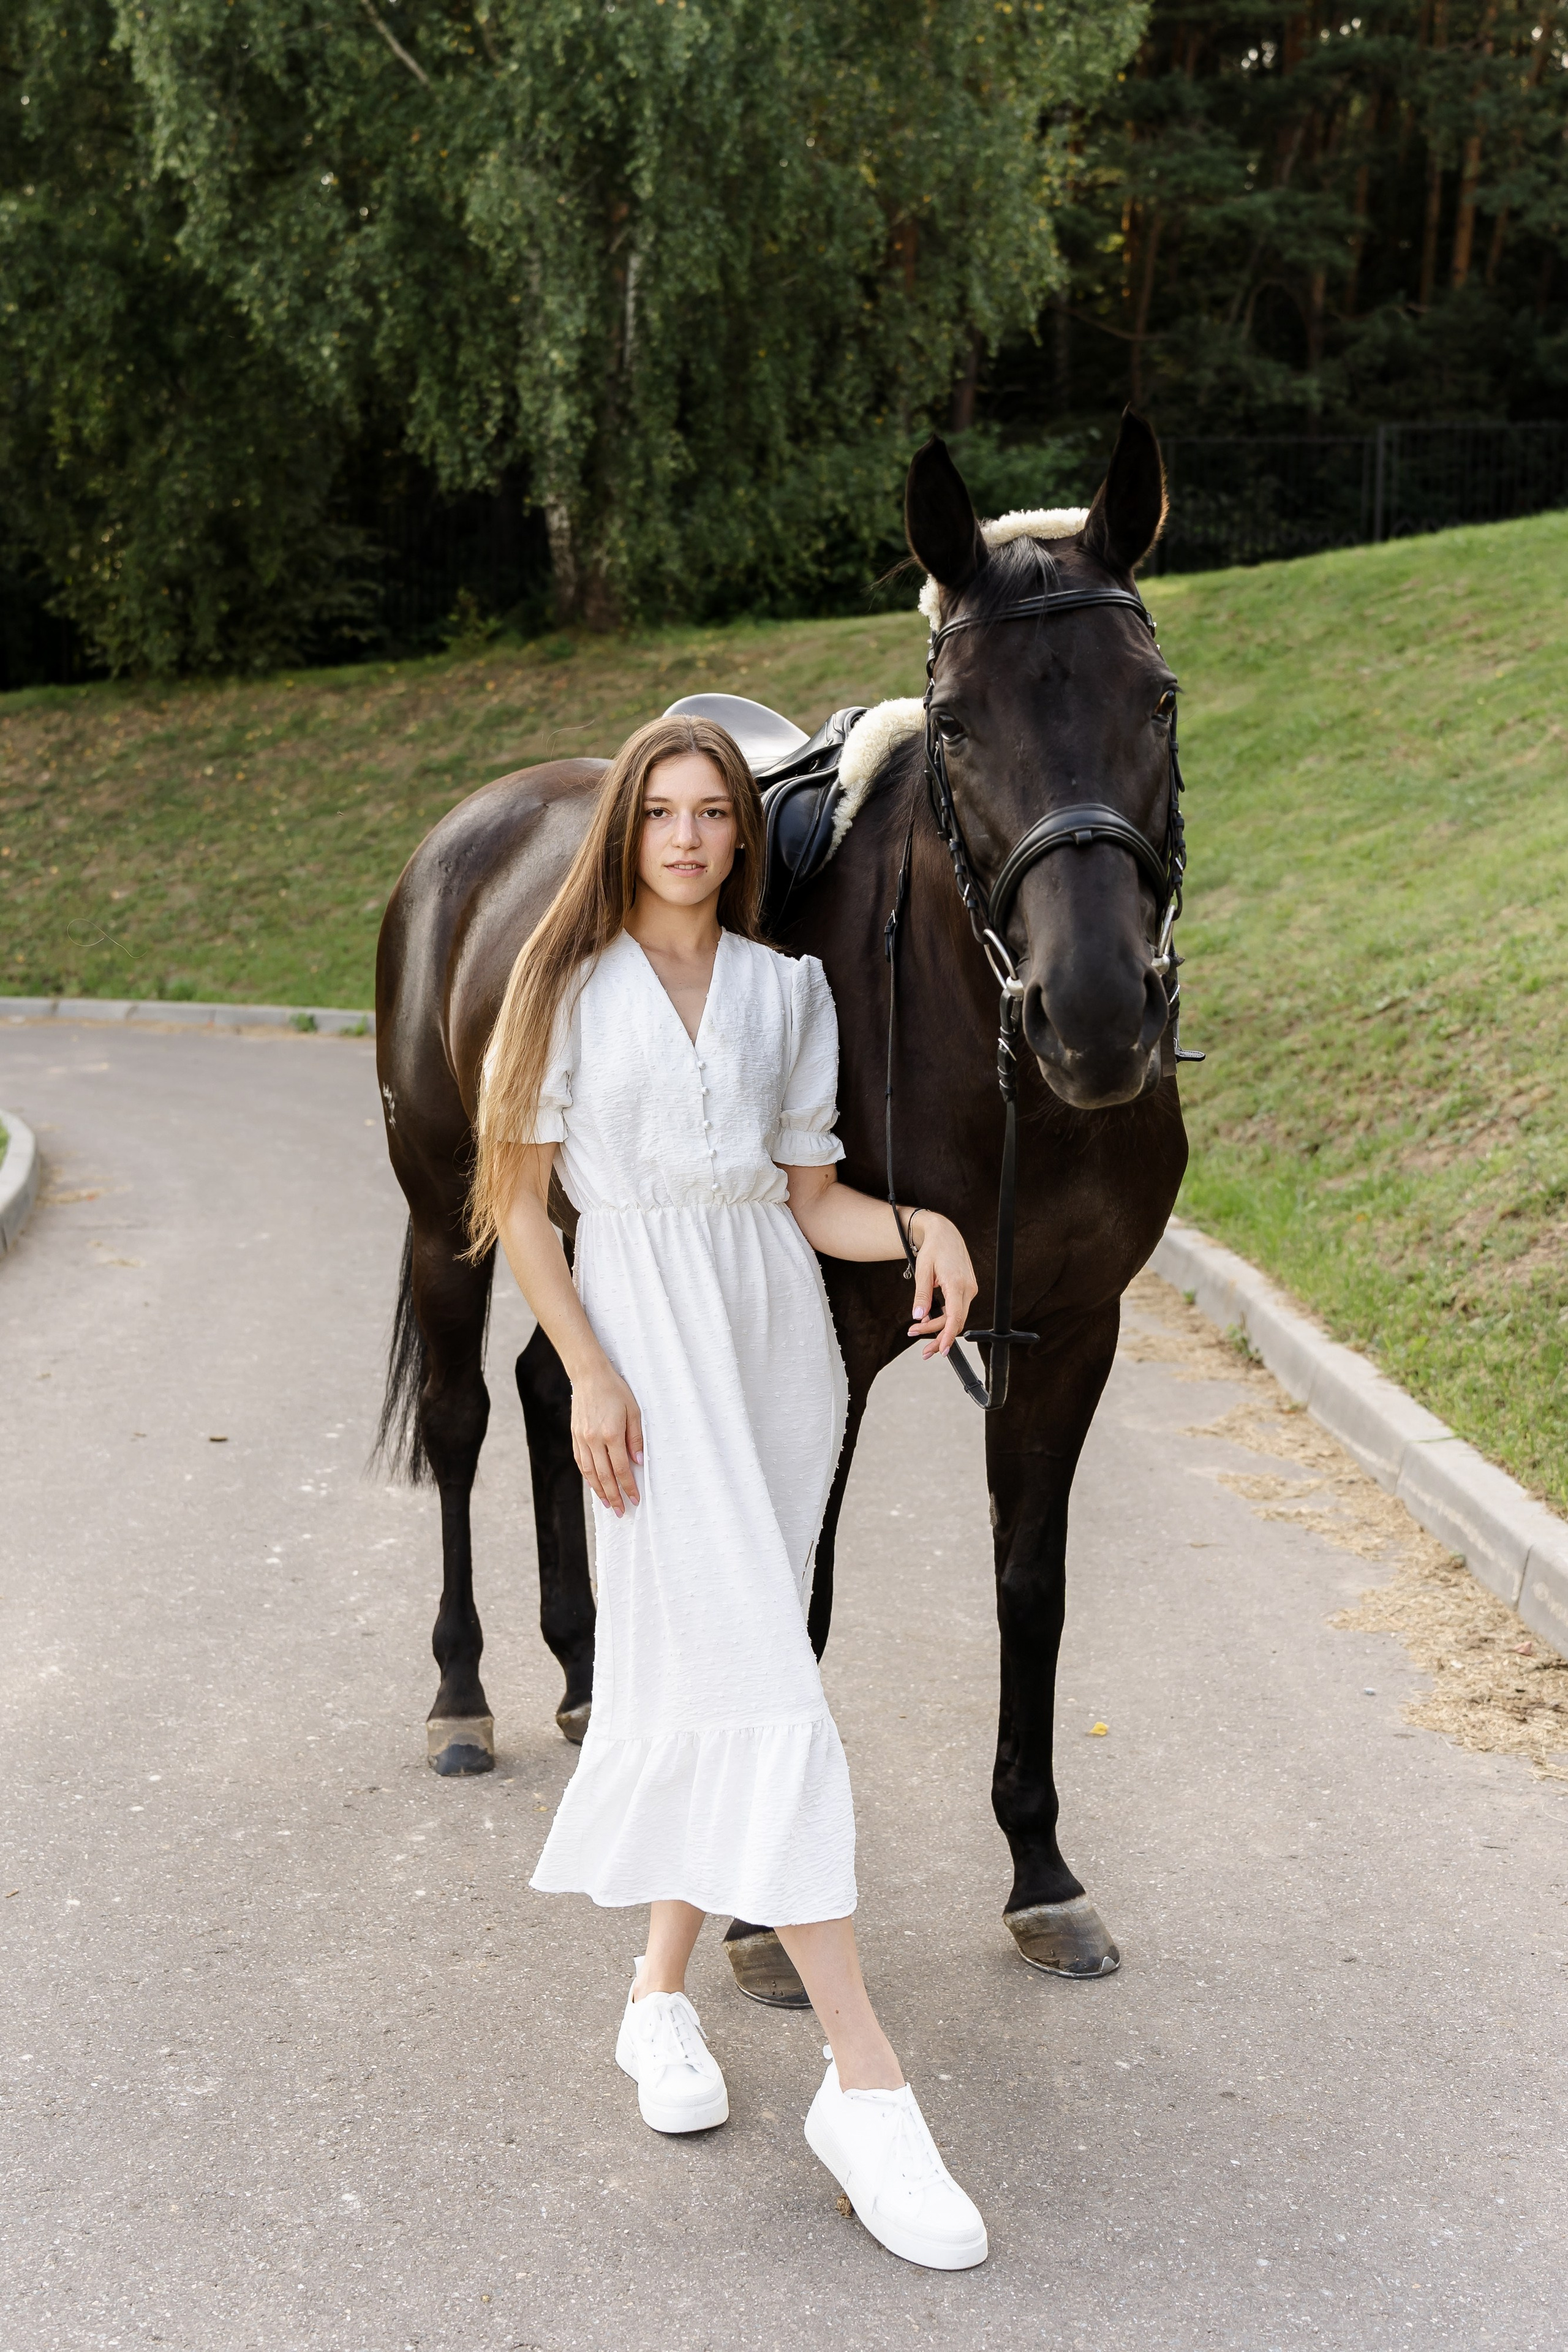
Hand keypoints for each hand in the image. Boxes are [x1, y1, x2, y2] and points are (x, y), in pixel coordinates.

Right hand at [570, 1358, 644, 1514]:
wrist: (589, 1376)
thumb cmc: (615, 1390)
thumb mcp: (634, 1410)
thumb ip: (636, 1438)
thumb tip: (638, 1462)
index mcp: (611, 1433)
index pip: (621, 1469)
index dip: (628, 1487)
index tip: (635, 1499)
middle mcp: (594, 1439)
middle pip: (604, 1476)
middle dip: (614, 1496)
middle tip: (621, 1511)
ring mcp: (582, 1439)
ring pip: (590, 1472)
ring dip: (599, 1491)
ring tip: (608, 1504)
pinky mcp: (575, 1436)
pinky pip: (581, 1462)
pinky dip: (588, 1477)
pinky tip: (594, 1485)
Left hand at [907, 1212, 977, 1358]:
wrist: (945, 1233)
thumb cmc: (934, 1249)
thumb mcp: (922, 1271)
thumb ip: (921, 1295)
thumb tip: (918, 1316)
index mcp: (957, 1284)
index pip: (955, 1317)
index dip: (948, 1336)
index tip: (941, 1350)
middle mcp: (968, 1289)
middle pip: (956, 1322)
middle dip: (939, 1337)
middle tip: (923, 1350)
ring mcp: (969, 1289)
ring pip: (956, 1317)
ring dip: (939, 1328)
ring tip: (917, 1331)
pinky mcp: (967, 1289)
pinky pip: (957, 1309)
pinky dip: (944, 1317)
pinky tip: (928, 1320)